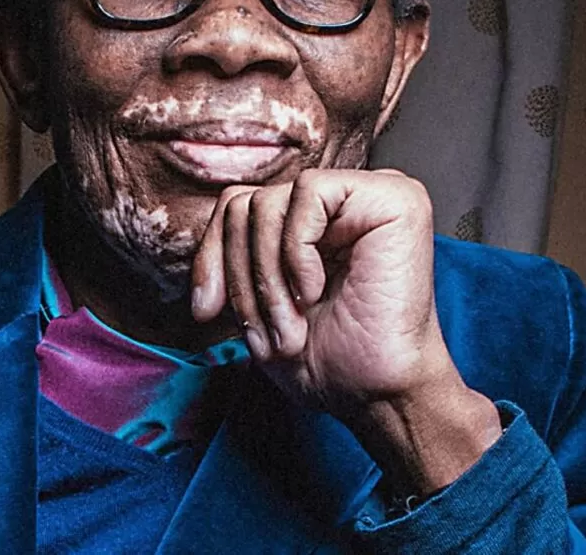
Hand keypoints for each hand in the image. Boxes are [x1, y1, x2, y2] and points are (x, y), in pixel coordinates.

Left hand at [190, 168, 501, 490]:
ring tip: (292, 326)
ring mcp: (369, 192)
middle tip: (268, 333)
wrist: (376, 394)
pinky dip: (297, 251)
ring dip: (267, 277)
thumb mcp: (255, 302)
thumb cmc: (327, 357)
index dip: (213, 257)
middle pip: (246, 205)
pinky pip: (309, 193)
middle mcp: (342, 198)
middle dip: (241, 276)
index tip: (207, 312)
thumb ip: (231, 257)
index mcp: (312, 219)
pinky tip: (315, 291)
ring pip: (268, 203)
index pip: (236, 207)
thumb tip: (194, 234)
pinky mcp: (391, 197)